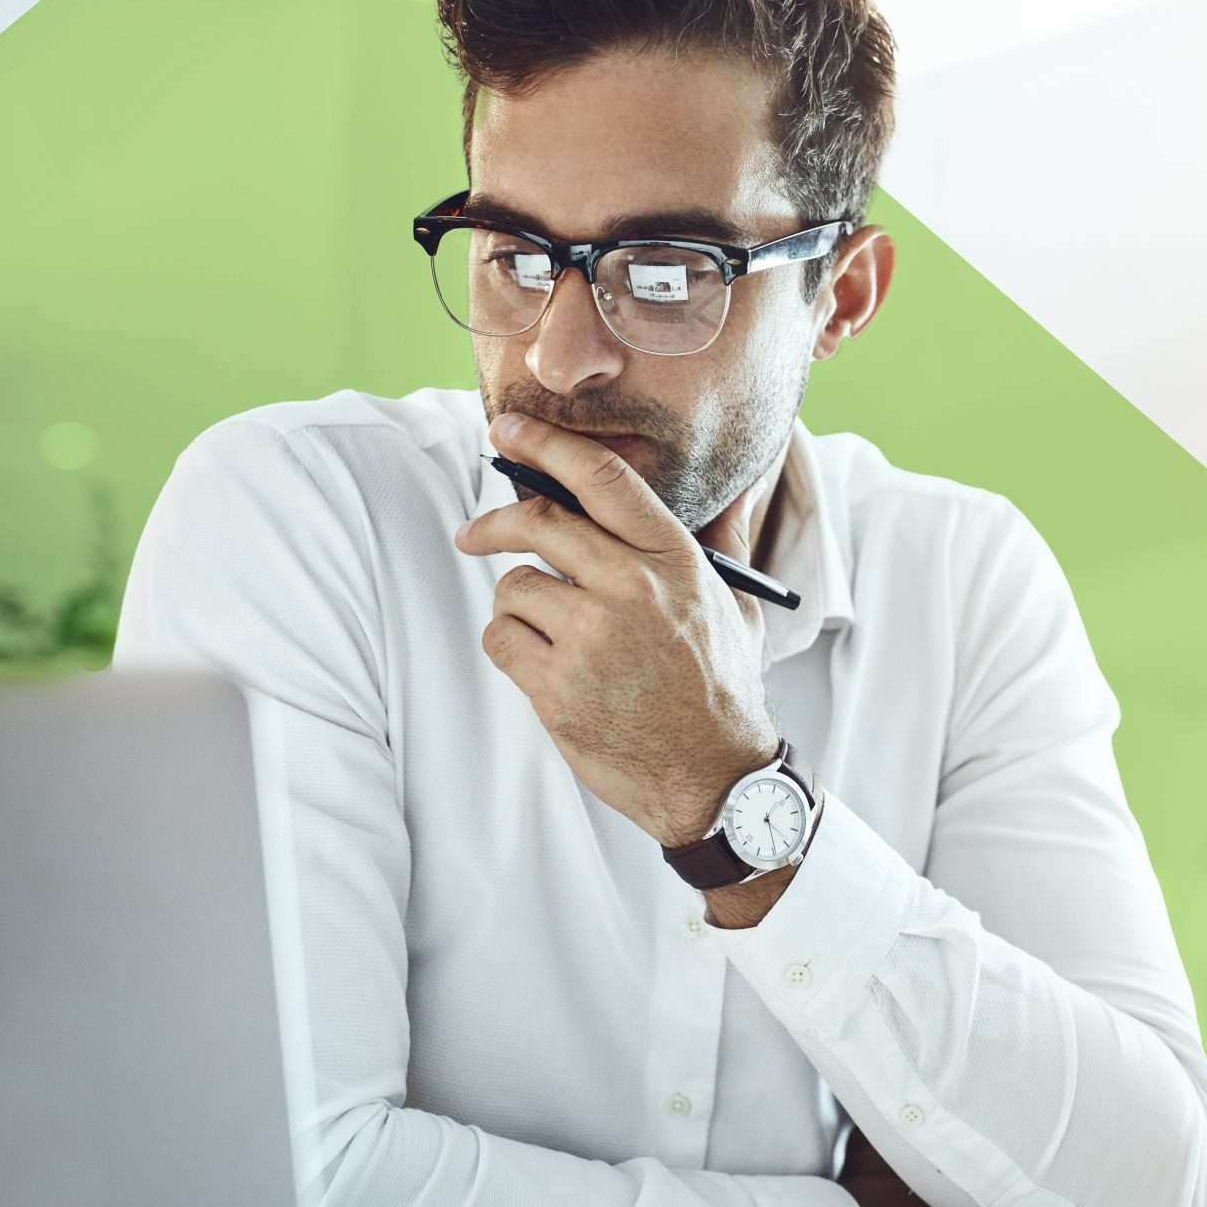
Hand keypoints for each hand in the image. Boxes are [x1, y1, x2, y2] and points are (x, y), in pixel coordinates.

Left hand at [456, 412, 777, 845]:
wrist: (715, 777)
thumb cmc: (721, 689)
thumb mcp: (734, 604)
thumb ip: (718, 541)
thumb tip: (730, 487)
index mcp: (675, 559)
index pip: (601, 478)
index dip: (546, 444)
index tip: (508, 429)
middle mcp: (633, 588)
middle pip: (538, 522)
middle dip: (493, 522)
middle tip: (473, 532)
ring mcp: (593, 638)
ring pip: (514, 587)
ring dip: (520, 607)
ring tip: (553, 637)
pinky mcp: (559, 686)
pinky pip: (501, 638)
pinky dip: (512, 648)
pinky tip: (547, 666)